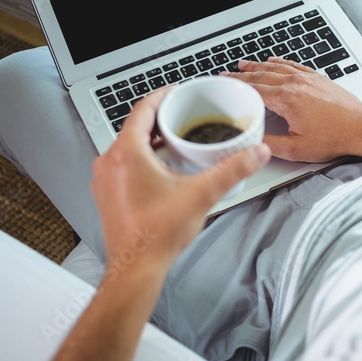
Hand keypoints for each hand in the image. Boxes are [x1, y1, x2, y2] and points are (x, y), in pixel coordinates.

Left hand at [90, 87, 270, 275]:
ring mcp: (105, 179)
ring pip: (127, 146)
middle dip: (161, 119)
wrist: (135, 268)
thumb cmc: (157, 234)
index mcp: (127, 152)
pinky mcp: (106, 194)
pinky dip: (141, 158)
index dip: (164, 96)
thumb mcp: (202, 194)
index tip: (178, 92)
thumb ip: (232, 170)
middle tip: (183, 116)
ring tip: (175, 140)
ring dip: (150, 140)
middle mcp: (110, 161)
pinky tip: (161, 168)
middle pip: (135, 126)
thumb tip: (256, 154)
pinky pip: (122, 164)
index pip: (143, 108)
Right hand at [224, 57, 361, 162]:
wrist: (361, 127)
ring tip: (245, 64)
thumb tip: (253, 142)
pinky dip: (280, 62)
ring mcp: (307, 79)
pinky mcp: (318, 78)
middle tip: (228, 74)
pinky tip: (274, 61)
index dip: (236, 86)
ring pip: (276, 67)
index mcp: (286, 99)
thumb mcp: (297, 148)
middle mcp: (295, 84)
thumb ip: (270, 144)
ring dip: (258, 65)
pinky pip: (293, 65)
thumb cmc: (335, 137)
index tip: (225, 83)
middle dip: (242, 75)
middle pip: (262, 75)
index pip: (254, 89)